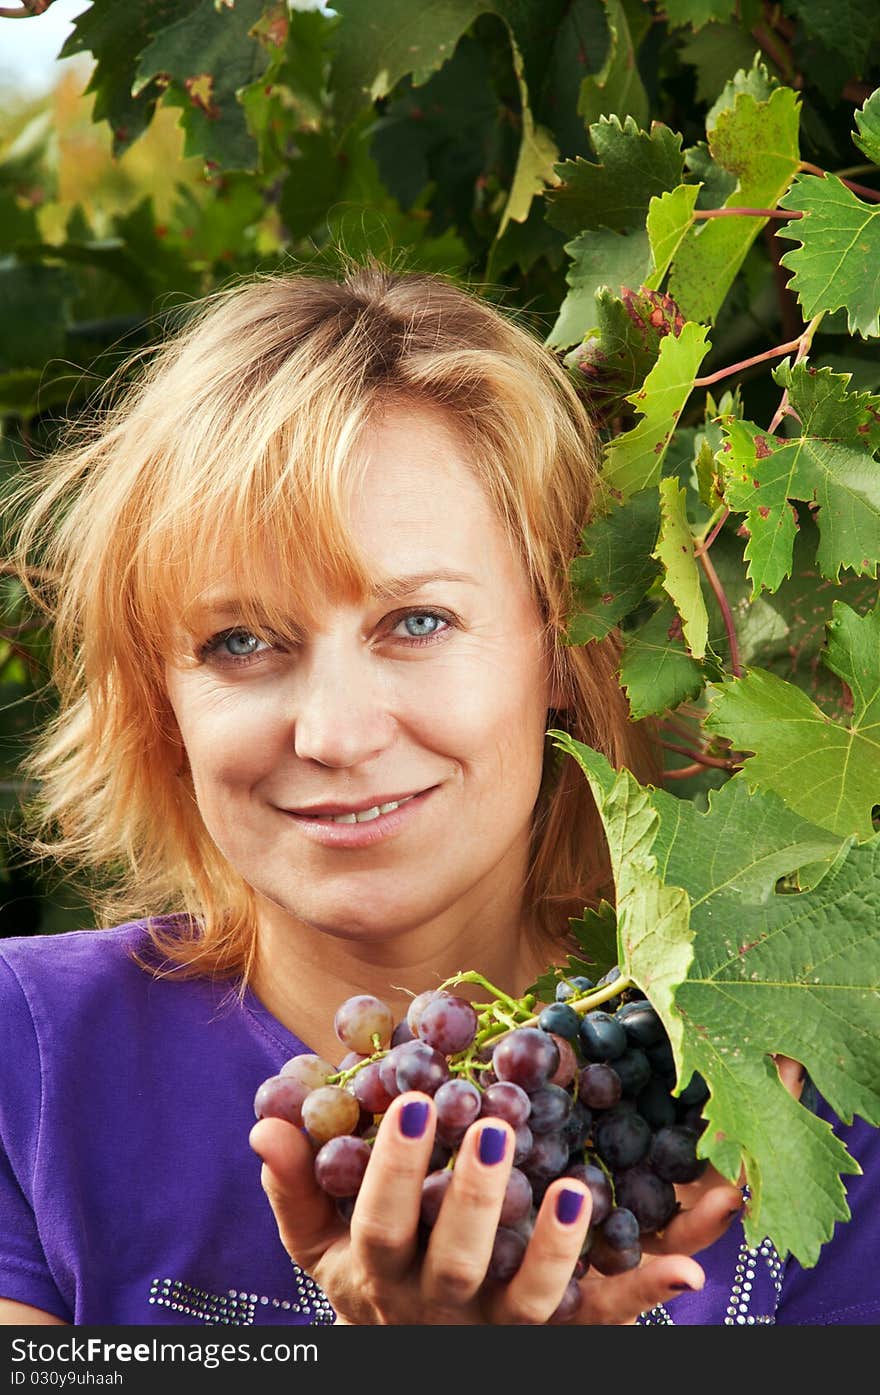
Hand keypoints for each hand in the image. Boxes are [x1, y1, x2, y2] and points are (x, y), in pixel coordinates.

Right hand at [249, 1090, 743, 1325]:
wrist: (409, 1356)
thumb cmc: (365, 1281)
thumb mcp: (317, 1246)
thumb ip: (294, 1187)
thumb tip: (263, 1124)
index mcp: (381, 1276)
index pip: (380, 1227)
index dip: (394, 1173)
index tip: (413, 1106)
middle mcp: (441, 1307)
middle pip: (457, 1265)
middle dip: (474, 1200)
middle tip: (492, 1128)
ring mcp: (500, 1328)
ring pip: (530, 1301)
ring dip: (556, 1251)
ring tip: (574, 1188)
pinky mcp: (553, 1336)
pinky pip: (599, 1322)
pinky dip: (643, 1295)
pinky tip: (686, 1268)